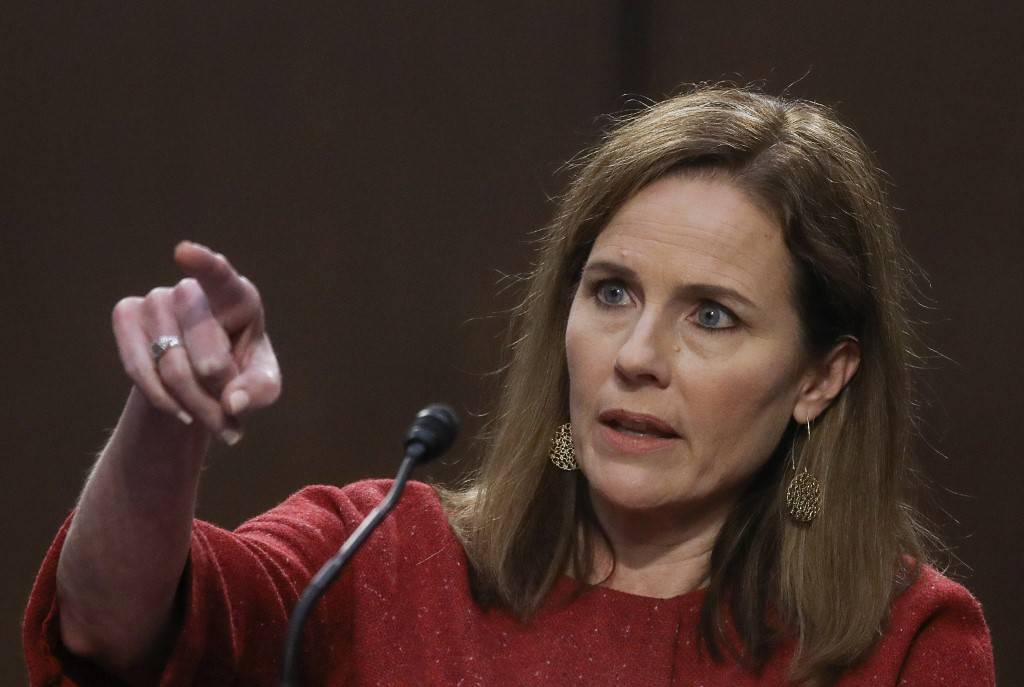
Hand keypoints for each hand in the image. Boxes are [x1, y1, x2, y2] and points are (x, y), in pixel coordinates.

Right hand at [111, 241, 280, 443]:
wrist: (196, 387)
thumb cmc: (238, 375)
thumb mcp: (262, 386)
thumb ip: (258, 390)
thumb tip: (233, 402)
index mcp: (237, 298)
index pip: (221, 278)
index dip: (205, 265)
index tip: (184, 252)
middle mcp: (194, 291)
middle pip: (206, 357)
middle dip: (219, 394)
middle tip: (229, 410)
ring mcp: (156, 300)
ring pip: (172, 369)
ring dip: (193, 404)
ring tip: (210, 414)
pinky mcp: (126, 315)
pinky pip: (140, 369)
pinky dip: (162, 399)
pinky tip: (180, 411)